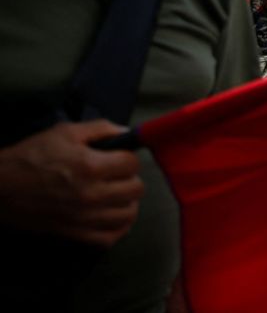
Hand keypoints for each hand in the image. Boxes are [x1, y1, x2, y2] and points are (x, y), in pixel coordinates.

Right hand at [0, 121, 143, 246]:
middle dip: (129, 178)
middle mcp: (92, 194)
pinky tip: (111, 215)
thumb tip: (128, 133)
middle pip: (135, 189)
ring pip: (128, 214)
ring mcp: (85, 218)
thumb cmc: (30, 157)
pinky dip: (117, 227)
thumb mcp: (64, 133)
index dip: (127, 158)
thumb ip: (101, 129)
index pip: (132, 164)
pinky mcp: (75, 235)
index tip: (117, 158)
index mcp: (90, 166)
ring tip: (116, 194)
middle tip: (116, 175)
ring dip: (126, 202)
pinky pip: (111, 237)